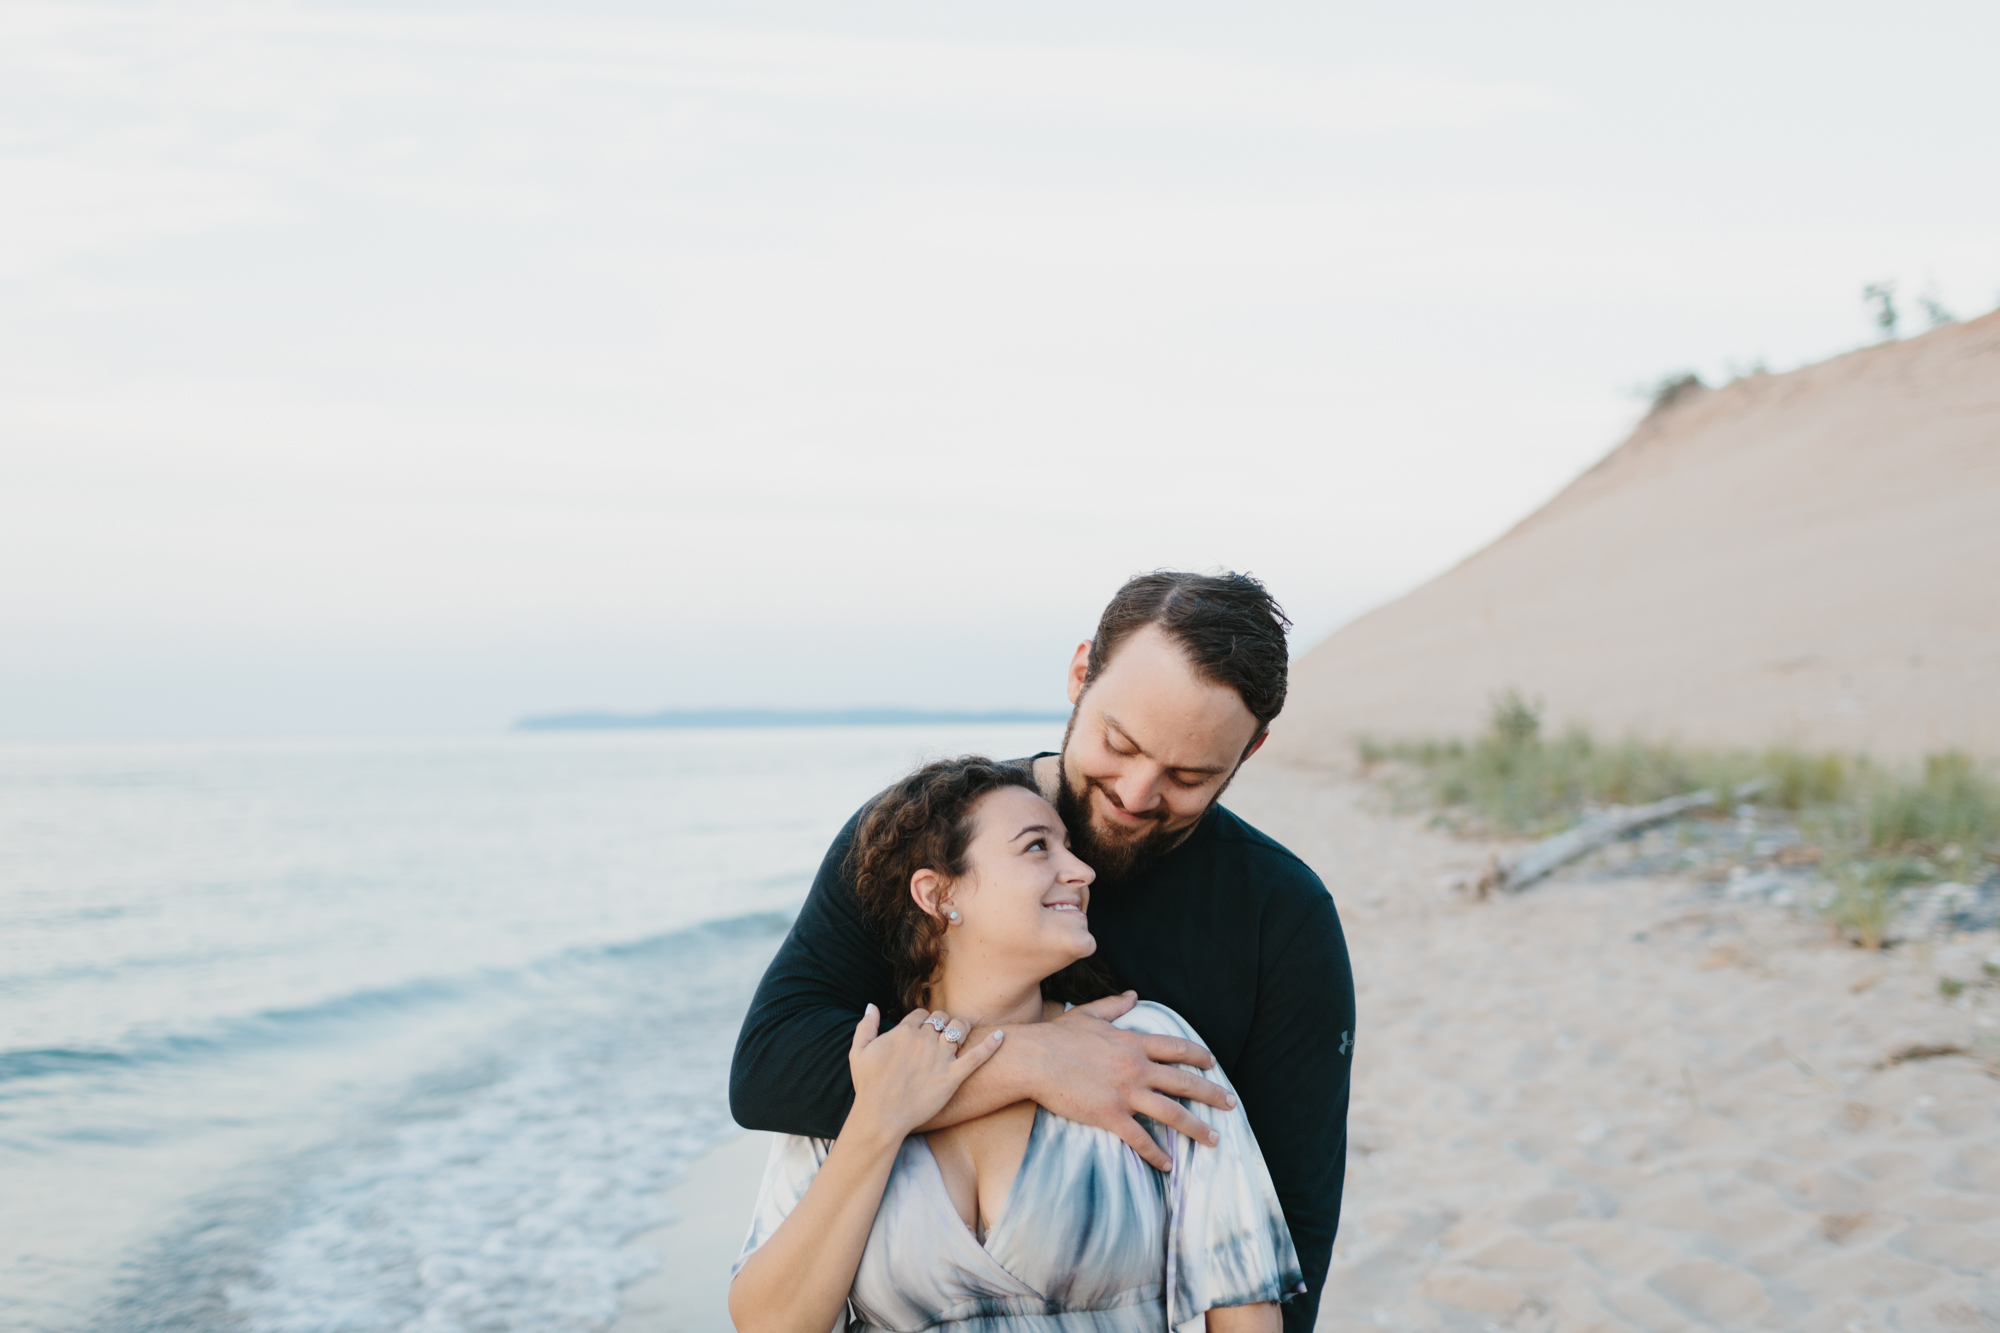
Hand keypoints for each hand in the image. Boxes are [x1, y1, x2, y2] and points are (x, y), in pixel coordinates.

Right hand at [845, 1005, 1003, 1144]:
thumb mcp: (858, 1051)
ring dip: (962, 1028)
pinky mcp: (953, 1076)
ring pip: (960, 1029)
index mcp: (904, 1031)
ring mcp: (941, 1058)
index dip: (923, 1021)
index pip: (921, 1014)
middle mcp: (925, 1040)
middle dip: (943, 1023)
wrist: (881, 1116)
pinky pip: (977, 1056)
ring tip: (963, 1033)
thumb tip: (871, 1005)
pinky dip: (991, 1044)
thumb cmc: (868, 1086)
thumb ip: (866, 1025)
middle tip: (942, 1034)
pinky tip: (1002, 1036)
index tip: (922, 1030)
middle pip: (942, 1019)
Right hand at [1026, 992, 1233, 1170]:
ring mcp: (1125, 1093)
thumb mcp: (1089, 1015)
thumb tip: (1133, 995)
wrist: (1033, 1059)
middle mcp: (1136, 1068)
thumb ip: (1114, 1006)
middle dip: (1212, 1094)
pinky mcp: (1110, 1116)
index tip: (1213, 1064)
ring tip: (1213, 1139)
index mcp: (1133, 1043)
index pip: (1177, 1048)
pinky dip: (1156, 1154)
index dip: (1199, 1056)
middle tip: (1231, 1104)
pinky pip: (1140, 1139)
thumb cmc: (1058, 1036)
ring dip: (1196, 1128)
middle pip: (1185, 1082)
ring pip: (1172, 1114)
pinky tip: (1168, 1165)